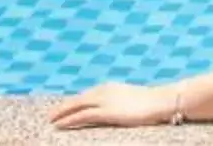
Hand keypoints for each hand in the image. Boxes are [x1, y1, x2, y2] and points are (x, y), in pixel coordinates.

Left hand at [47, 81, 179, 129]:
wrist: (162, 101)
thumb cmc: (153, 103)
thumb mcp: (134, 100)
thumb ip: (123, 103)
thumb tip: (121, 110)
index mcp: (110, 88)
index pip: (87, 95)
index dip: (74, 102)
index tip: (64, 108)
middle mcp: (104, 91)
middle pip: (78, 98)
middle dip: (63, 106)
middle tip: (51, 114)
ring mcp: (104, 100)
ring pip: (76, 105)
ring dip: (61, 112)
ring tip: (50, 120)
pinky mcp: (106, 112)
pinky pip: (81, 115)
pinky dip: (68, 119)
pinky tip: (59, 124)